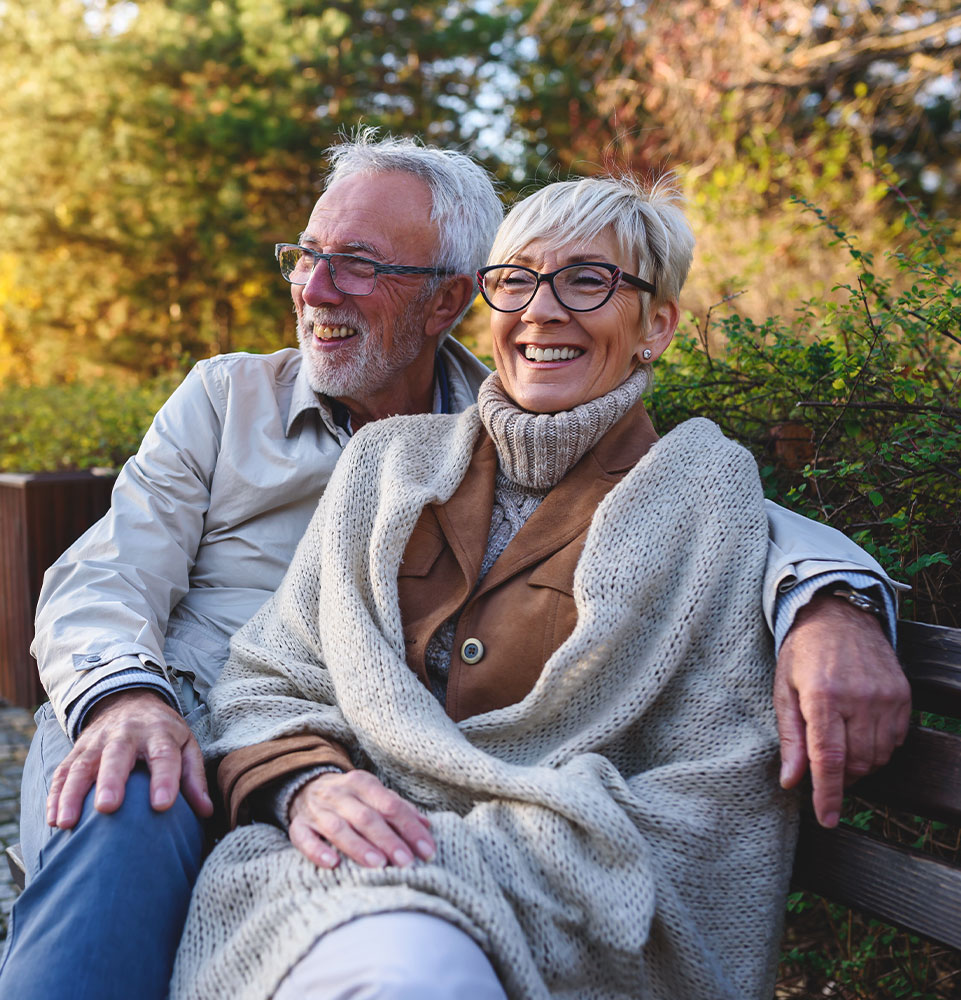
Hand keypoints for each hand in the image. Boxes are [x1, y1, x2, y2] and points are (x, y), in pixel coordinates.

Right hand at [46, 689, 213, 828]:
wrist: (130, 700)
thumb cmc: (163, 733)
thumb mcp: (185, 745)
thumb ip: (194, 777)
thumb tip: (205, 811)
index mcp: (159, 732)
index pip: (164, 755)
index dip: (164, 779)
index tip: (163, 805)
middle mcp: (127, 734)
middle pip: (117, 755)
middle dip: (111, 781)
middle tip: (108, 808)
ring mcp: (98, 741)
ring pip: (82, 765)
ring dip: (72, 794)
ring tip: (66, 822)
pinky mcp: (77, 750)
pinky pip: (63, 772)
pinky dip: (56, 795)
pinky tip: (53, 818)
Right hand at [288, 770, 434, 869]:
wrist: (305, 786)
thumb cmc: (350, 798)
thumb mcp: (374, 795)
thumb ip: (399, 809)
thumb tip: (427, 826)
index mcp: (363, 783)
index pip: (390, 805)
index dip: (410, 828)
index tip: (427, 851)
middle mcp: (340, 794)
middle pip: (367, 817)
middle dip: (389, 840)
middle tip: (407, 862)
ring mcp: (317, 810)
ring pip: (338, 828)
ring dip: (359, 847)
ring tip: (379, 865)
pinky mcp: (298, 826)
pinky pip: (304, 838)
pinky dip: (317, 851)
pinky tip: (332, 864)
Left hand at [774, 593, 909, 827]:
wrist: (840, 616)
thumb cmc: (803, 654)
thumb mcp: (784, 689)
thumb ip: (790, 738)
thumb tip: (791, 781)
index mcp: (823, 696)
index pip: (829, 759)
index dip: (828, 795)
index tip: (826, 819)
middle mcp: (858, 698)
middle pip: (855, 764)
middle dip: (839, 779)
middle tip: (822, 771)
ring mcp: (885, 698)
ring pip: (877, 757)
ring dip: (858, 765)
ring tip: (839, 746)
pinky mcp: (902, 696)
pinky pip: (894, 741)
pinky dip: (877, 748)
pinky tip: (859, 732)